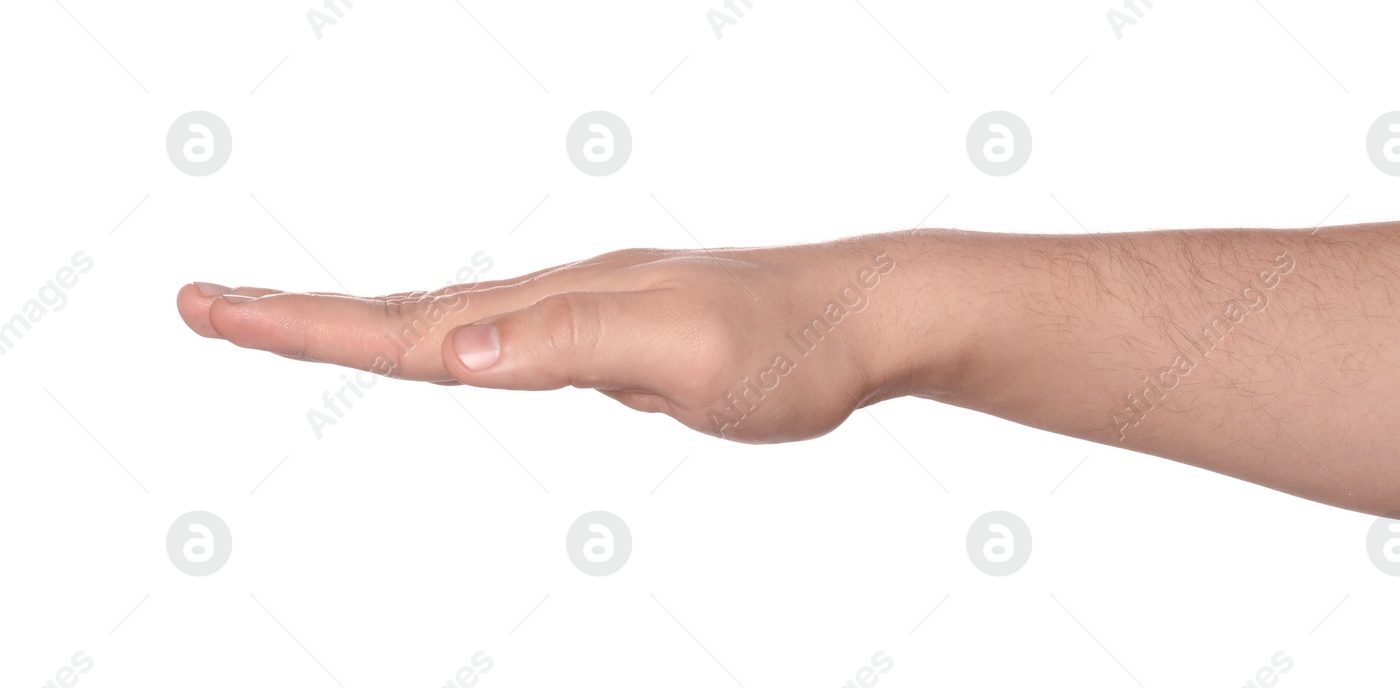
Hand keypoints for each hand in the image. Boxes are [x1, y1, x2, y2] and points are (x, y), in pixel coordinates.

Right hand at [177, 238, 915, 442]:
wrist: (868, 319)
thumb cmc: (790, 343)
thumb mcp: (685, 351)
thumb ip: (571, 342)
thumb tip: (451, 348)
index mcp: (555, 306)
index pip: (405, 324)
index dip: (301, 325)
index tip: (208, 310)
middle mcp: (559, 300)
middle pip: (406, 312)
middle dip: (299, 316)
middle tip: (205, 306)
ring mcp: (587, 316)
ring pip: (453, 325)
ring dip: (365, 325)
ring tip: (296, 324)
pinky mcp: (617, 341)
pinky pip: (506, 346)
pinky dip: (446, 347)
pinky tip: (451, 352)